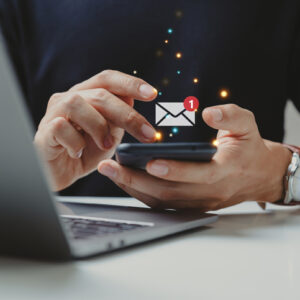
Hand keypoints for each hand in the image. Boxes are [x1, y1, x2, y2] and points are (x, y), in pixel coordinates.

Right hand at [34, 70, 156, 190]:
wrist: (61, 173)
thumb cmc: (85, 151)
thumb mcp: (109, 134)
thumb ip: (117, 118)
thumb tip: (131, 100)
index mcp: (86, 95)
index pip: (107, 79)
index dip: (130, 83)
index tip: (152, 94)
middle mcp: (69, 98)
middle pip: (99, 94)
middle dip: (127, 115)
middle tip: (147, 134)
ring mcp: (54, 113)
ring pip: (76, 104)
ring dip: (99, 127)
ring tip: (107, 146)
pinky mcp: (44, 131)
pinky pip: (60, 127)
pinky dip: (76, 142)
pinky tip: (79, 153)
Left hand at [98, 104, 291, 210]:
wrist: (258, 175)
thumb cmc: (249, 148)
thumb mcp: (247, 125)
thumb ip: (230, 117)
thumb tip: (208, 113)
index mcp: (225, 171)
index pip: (199, 175)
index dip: (175, 170)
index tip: (150, 162)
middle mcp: (210, 192)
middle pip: (170, 192)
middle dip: (137, 181)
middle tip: (110, 167)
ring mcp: (198, 202)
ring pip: (162, 201)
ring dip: (133, 188)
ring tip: (110, 172)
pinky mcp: (190, 205)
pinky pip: (162, 203)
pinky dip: (141, 193)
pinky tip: (124, 180)